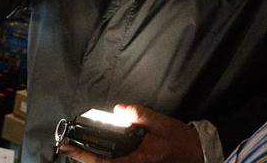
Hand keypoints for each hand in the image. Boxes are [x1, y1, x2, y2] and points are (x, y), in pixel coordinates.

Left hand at [59, 105, 202, 162]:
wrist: (199, 152)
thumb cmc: (181, 140)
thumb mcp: (162, 123)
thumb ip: (140, 115)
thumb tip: (119, 109)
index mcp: (139, 160)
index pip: (105, 162)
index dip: (84, 156)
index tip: (68, 149)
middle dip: (85, 157)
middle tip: (68, 147)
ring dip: (95, 158)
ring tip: (79, 147)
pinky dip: (106, 159)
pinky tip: (99, 150)